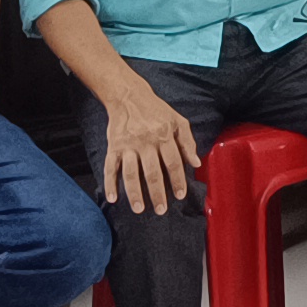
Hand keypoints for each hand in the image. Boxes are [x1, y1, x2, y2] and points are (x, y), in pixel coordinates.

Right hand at [93, 80, 201, 215]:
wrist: (129, 96)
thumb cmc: (157, 111)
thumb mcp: (178, 121)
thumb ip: (188, 142)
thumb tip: (196, 164)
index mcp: (164, 135)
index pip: (173, 162)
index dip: (178, 180)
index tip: (180, 195)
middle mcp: (146, 142)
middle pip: (152, 172)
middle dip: (157, 193)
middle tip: (161, 210)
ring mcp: (128, 145)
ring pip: (130, 173)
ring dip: (134, 193)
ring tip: (139, 209)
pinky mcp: (113, 146)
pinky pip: (110, 167)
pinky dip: (109, 183)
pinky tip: (112, 198)